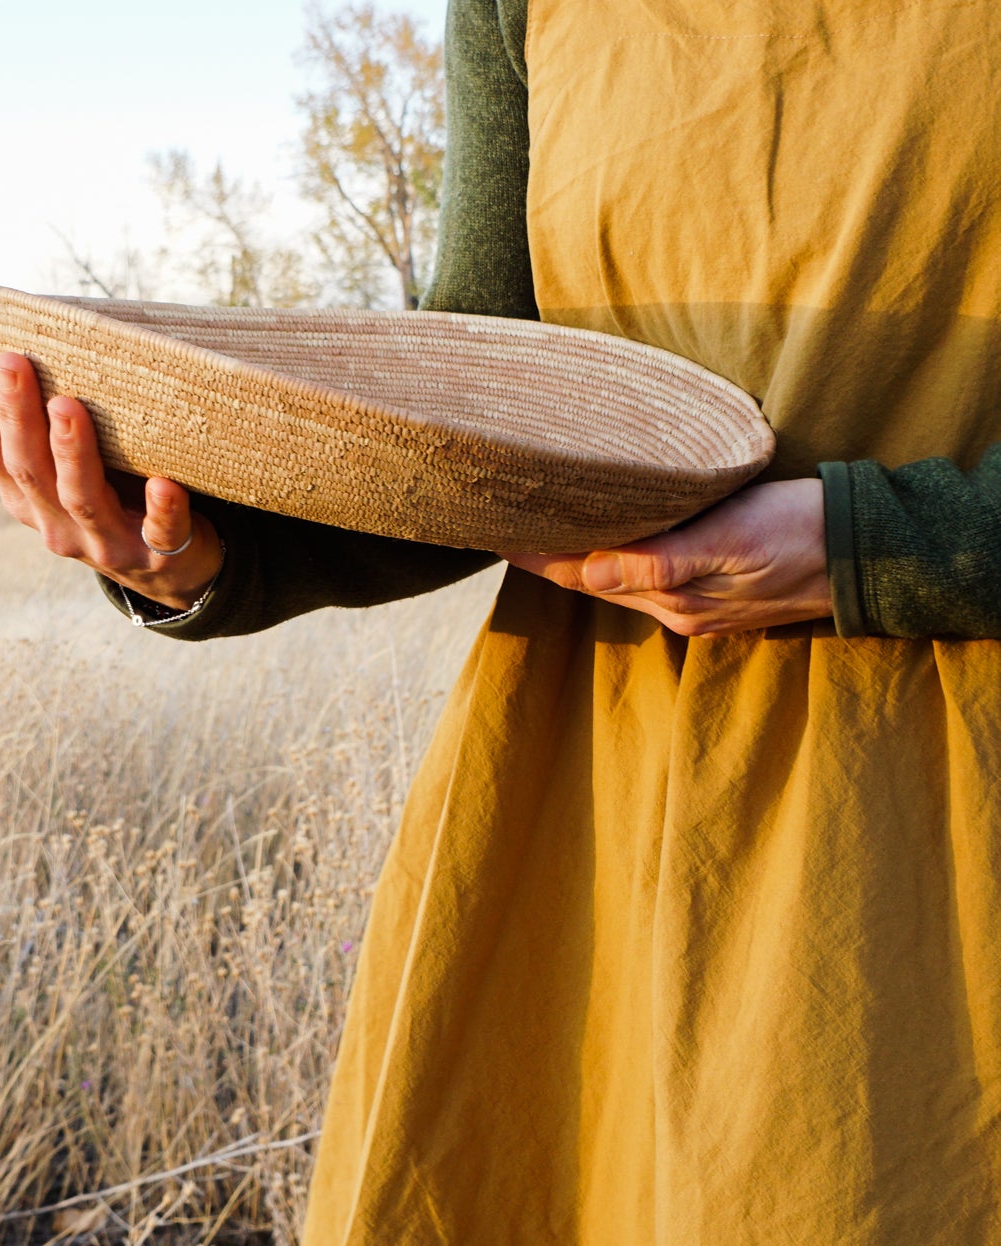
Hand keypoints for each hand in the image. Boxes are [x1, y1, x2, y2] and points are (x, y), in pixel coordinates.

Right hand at [0, 329, 222, 609]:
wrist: (166, 572)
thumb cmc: (103, 499)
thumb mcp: (44, 473)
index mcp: (23, 496)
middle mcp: (55, 523)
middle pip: (28, 469)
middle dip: (16, 415)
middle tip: (11, 361)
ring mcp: (104, 543)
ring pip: (82, 498)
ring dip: (72, 453)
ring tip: (68, 407)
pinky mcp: (158, 555)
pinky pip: (160, 534)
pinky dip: (161, 511)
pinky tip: (164, 484)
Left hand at [505, 478, 831, 635]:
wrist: (873, 554)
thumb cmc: (803, 533)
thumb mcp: (732, 539)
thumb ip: (660, 562)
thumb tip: (588, 577)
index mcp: (672, 597)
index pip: (580, 575)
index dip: (534, 555)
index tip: (491, 531)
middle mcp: (675, 608)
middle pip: (590, 580)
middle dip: (546, 554)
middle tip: (501, 518)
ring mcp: (695, 603)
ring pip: (616, 578)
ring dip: (577, 555)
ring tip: (539, 524)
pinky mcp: (715, 591)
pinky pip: (648, 575)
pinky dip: (618, 555)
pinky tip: (607, 535)